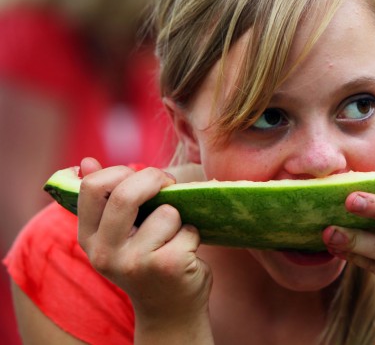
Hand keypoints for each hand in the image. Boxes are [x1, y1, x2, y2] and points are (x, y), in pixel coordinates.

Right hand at [77, 158, 213, 343]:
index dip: (122, 171)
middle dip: (155, 178)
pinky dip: (193, 234)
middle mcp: (105, 253)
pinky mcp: (167, 266)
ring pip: (166, 211)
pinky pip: (188, 228)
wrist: (169, 310)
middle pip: (126, 195)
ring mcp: (135, 262)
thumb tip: (86, 161)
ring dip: (178, 217)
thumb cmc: (146, 259)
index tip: (140, 178)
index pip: (92, 186)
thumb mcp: (118, 233)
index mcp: (89, 238)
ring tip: (173, 236)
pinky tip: (185, 253)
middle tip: (168, 183)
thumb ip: (105, 198)